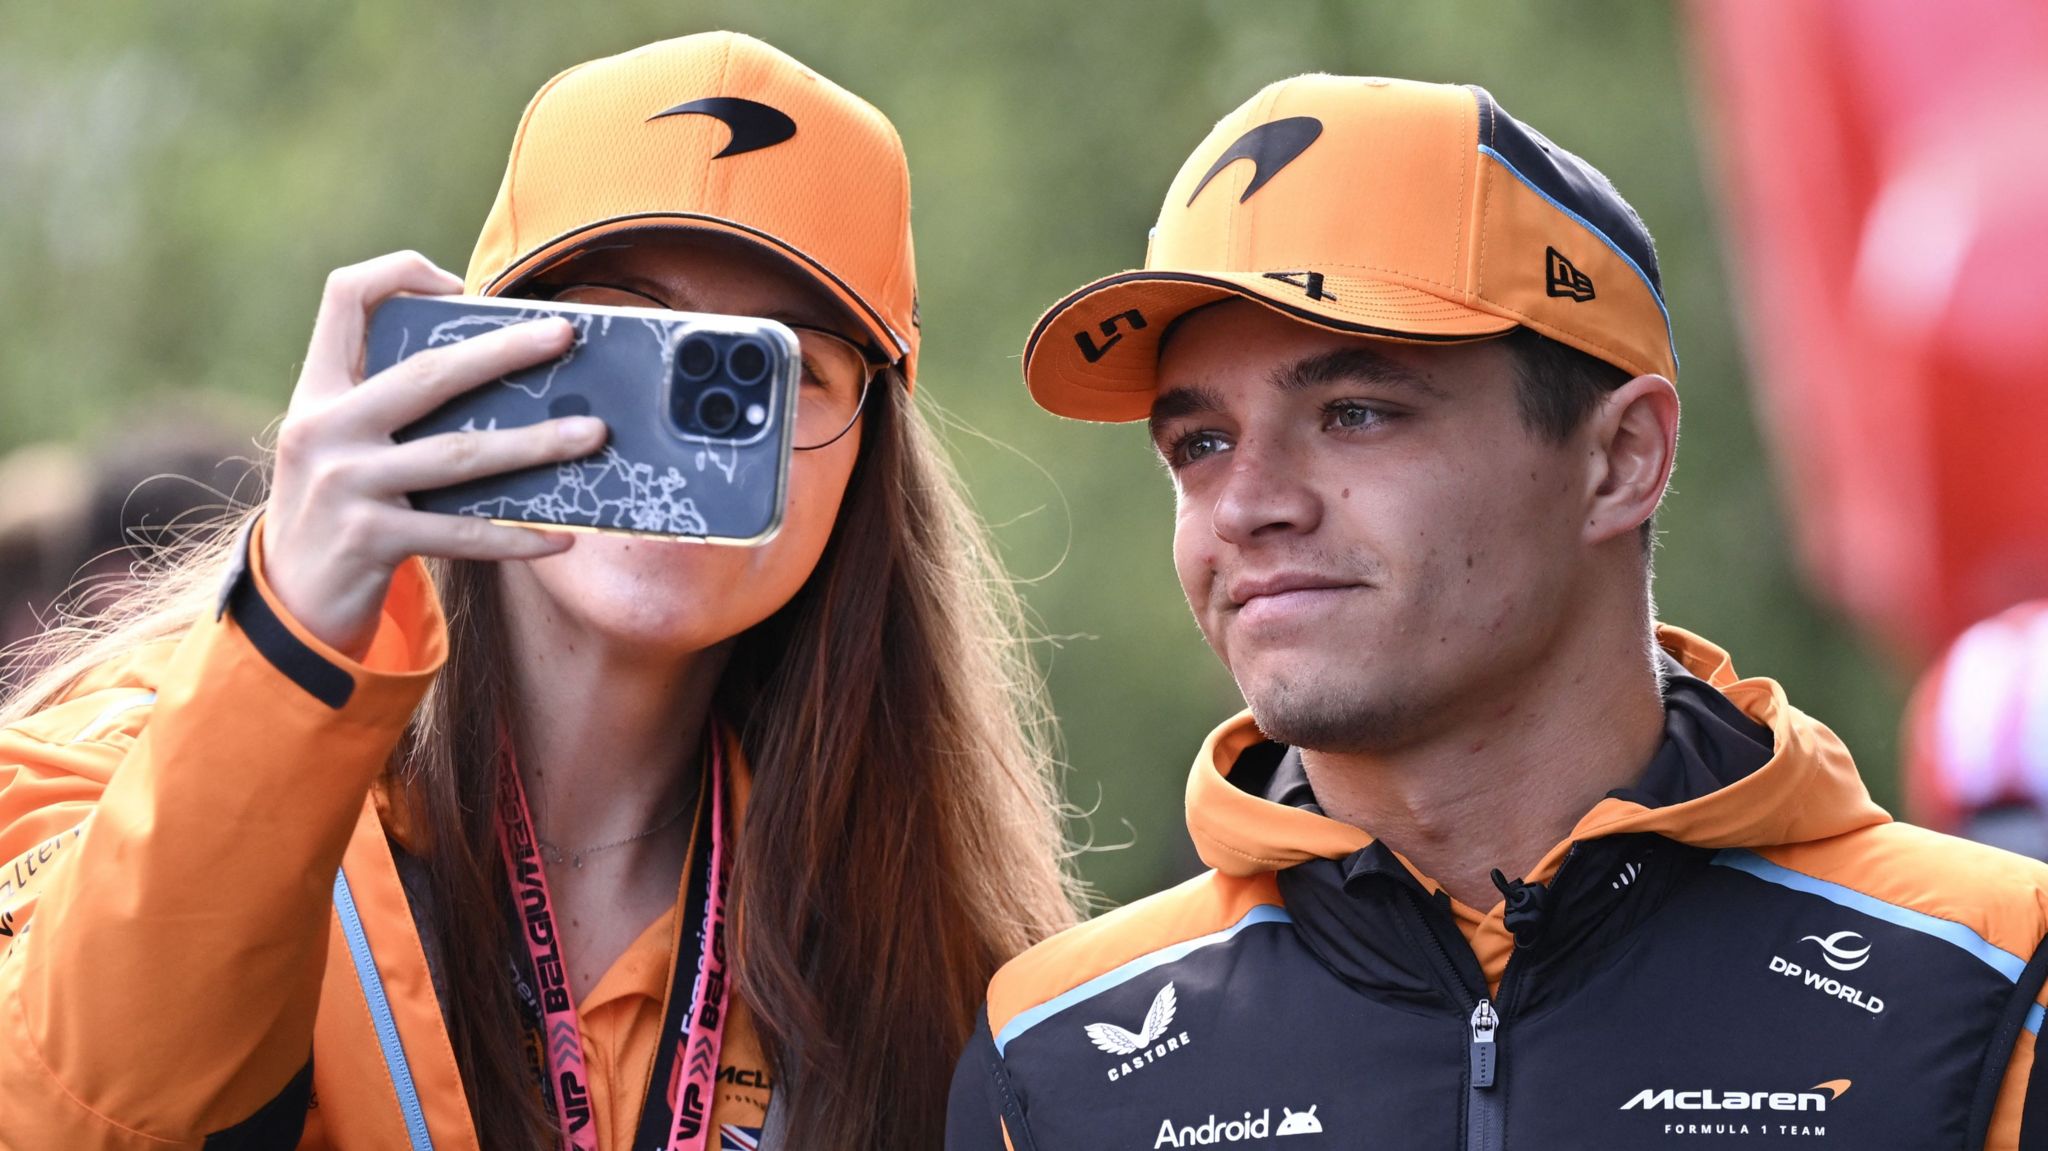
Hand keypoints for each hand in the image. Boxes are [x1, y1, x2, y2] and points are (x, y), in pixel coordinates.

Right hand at [262, 252, 606, 657]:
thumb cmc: (339, 506)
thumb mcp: (340, 442)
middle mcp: (324, 428)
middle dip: (503, 351)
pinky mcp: (370, 540)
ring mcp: (345, 484)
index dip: (399, 274)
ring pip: (460, 454)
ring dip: (536, 444)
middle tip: (564, 335)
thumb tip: (498, 369)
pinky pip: (462, 535)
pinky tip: (563, 536)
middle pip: (428, 373)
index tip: (459, 286)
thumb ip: (389, 402)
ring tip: (593, 434)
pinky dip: (517, 536)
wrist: (290, 599)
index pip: (345, 298)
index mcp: (317, 390)